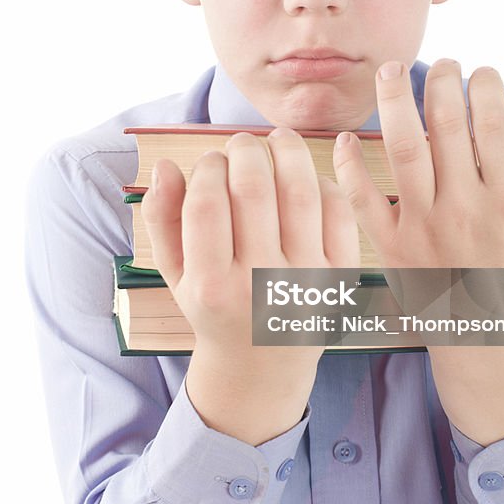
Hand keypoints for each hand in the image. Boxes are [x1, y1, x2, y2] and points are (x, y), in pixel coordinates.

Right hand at [141, 128, 360, 374]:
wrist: (263, 365)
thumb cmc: (213, 309)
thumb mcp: (175, 275)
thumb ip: (163, 220)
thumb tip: (167, 166)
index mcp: (212, 287)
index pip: (206, 204)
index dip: (207, 167)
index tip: (209, 160)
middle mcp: (260, 285)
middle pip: (253, 190)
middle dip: (245, 151)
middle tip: (241, 143)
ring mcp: (306, 280)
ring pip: (300, 192)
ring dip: (288, 151)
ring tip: (277, 138)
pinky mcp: (340, 276)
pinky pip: (337, 211)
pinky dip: (322, 181)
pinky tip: (306, 174)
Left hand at [333, 59, 503, 274]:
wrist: (488, 343)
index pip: (495, 128)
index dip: (487, 89)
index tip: (484, 72)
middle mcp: (464, 211)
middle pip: (448, 128)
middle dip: (443, 83)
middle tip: (443, 63)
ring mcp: (424, 228)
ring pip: (404, 151)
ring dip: (395, 104)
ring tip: (390, 71)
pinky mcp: (392, 246)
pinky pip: (363, 199)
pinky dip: (350, 167)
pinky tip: (347, 137)